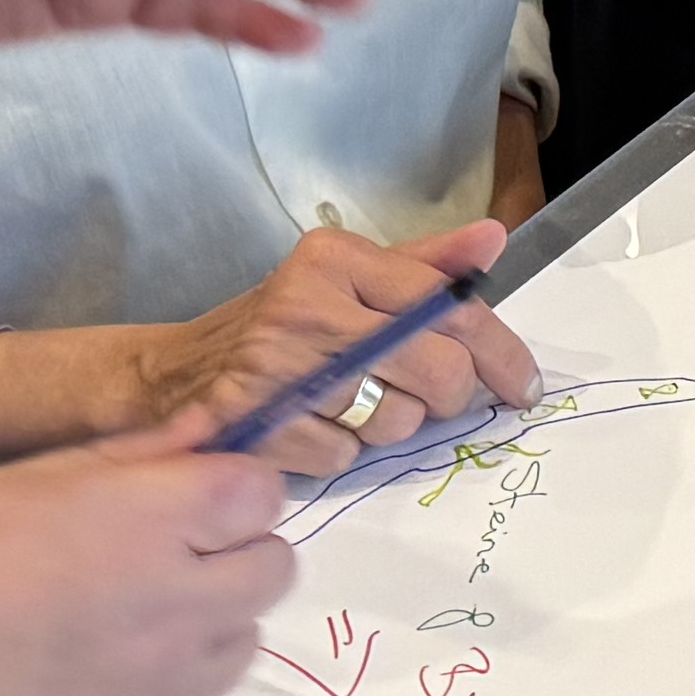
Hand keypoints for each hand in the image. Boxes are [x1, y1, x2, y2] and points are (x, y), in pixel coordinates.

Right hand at [0, 433, 299, 695]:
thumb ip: (113, 463)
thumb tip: (195, 439)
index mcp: (150, 521)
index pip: (260, 491)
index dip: (224, 489)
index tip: (176, 498)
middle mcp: (181, 608)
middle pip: (272, 570)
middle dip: (228, 552)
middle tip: (146, 558)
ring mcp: (165, 695)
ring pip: (236, 647)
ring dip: (198, 627)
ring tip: (103, 627)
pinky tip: (66, 691)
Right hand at [101, 219, 532, 474]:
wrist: (170, 376)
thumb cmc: (277, 328)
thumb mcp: (344, 281)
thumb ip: (423, 265)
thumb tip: (495, 238)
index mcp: (336, 259)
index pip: (451, 308)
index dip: (504, 355)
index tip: (524, 387)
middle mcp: (308, 303)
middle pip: (439, 371)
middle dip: (448, 399)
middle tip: (429, 400)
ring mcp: (278, 364)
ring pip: (396, 420)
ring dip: (387, 426)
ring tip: (351, 405)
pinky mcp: (256, 420)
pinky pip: (345, 457)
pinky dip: (338, 453)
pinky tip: (312, 428)